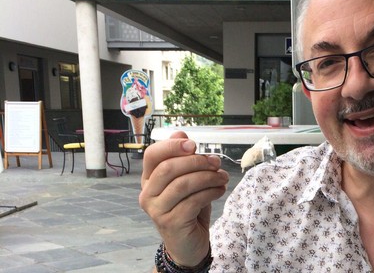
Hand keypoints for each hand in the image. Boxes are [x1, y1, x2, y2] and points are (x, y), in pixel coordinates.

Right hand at [139, 131, 228, 265]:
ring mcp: (156, 210)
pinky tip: (220, 190)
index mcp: (148, 179)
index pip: (152, 155)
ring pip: (182, 184)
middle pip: (169, 168)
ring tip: (223, 177)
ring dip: (208, 177)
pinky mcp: (171, 223)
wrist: (188, 243)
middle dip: (197, 161)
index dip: (172, 145)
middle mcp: (147, 193)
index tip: (194, 144)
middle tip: (216, 162)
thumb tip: (181, 133)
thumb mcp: (187, 180)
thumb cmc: (188, 207)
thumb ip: (183, 158)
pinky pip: (193, 201)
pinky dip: (210, 192)